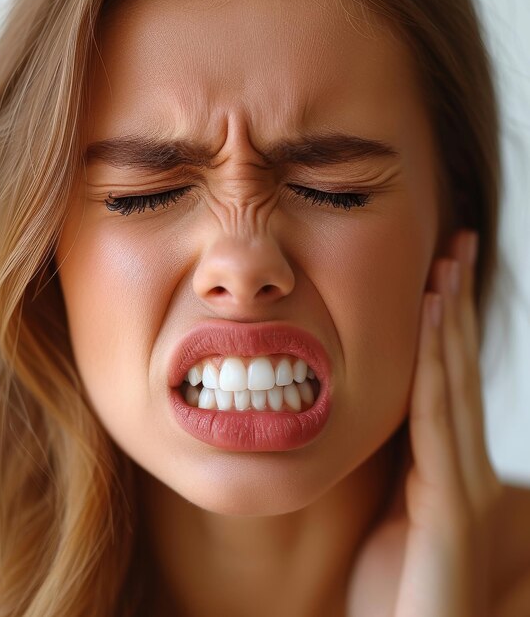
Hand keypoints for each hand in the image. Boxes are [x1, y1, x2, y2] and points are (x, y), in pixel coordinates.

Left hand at [348, 229, 503, 616]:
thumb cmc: (388, 592)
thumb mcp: (383, 514)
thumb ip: (388, 469)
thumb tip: (367, 422)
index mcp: (441, 468)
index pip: (443, 381)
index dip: (443, 326)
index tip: (437, 274)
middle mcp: (461, 468)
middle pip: (456, 370)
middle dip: (456, 305)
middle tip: (456, 246)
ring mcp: (462, 486)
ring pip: (454, 383)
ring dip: (450, 320)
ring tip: (447, 265)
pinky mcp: (452, 508)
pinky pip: (439, 418)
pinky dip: (437, 365)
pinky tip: (433, 320)